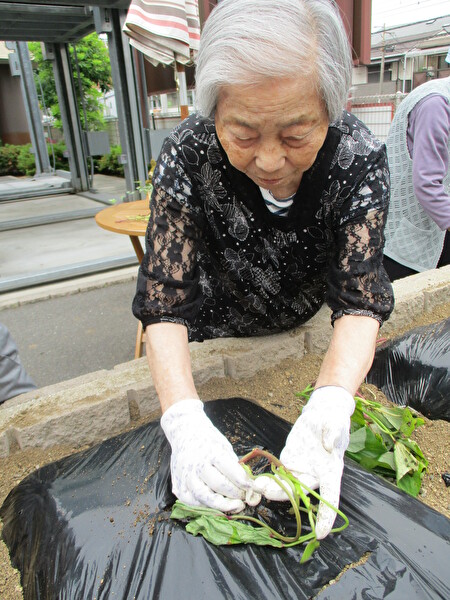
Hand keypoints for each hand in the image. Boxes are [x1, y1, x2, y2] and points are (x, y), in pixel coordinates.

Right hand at [161, 399, 259, 512]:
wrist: (185, 432)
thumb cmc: (208, 441)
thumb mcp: (224, 446)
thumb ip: (232, 465)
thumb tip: (246, 485)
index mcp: (211, 451)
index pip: (230, 470)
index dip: (243, 482)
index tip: (252, 488)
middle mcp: (197, 463)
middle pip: (218, 485)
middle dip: (235, 495)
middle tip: (245, 498)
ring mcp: (186, 475)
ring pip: (203, 497)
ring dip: (221, 505)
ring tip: (234, 506)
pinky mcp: (178, 484)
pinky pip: (191, 501)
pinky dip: (204, 506)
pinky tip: (215, 504)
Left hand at [254, 386, 353, 538]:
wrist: (322, 413)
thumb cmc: (333, 419)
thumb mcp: (335, 423)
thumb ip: (333, 433)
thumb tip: (329, 444)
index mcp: (331, 471)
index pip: (331, 498)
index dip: (326, 516)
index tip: (320, 534)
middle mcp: (315, 475)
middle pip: (300, 492)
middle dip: (283, 495)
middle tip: (265, 492)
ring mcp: (300, 470)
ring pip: (285, 487)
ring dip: (270, 489)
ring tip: (253, 486)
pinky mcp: (288, 462)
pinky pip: (277, 476)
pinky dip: (266, 480)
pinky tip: (252, 481)